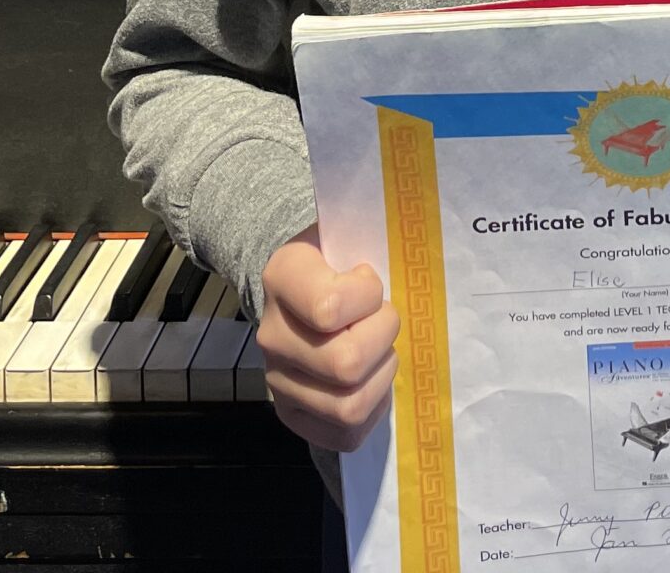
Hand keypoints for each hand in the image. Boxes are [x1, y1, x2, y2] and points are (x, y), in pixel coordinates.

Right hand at [256, 225, 400, 450]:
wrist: (303, 286)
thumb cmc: (340, 259)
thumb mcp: (350, 234)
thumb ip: (373, 242)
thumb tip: (398, 274)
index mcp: (283, 276)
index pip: (330, 307)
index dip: (368, 297)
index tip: (369, 281)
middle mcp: (271, 334)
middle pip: (346, 364)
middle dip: (383, 338)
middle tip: (383, 319)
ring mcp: (277, 380)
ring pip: (348, 405)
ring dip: (380, 377)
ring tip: (377, 351)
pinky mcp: (290, 415)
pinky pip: (344, 435)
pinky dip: (370, 411)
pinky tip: (370, 381)